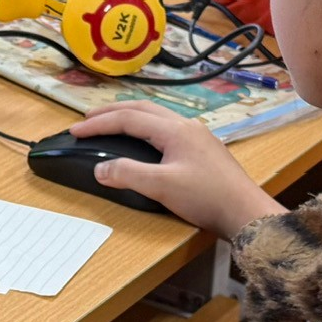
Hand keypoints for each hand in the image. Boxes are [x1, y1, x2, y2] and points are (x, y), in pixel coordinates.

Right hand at [72, 105, 282, 238]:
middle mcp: (186, 125)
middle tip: (87, 119)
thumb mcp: (162, 187)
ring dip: (130, 117)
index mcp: (175, 130)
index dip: (99, 124)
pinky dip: (146, 128)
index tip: (75, 131)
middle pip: (143, 108)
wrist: (246, 212)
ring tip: (111, 124)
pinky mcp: (204, 149)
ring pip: (157, 117)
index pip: (129, 118)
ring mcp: (198, 136)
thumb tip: (100, 168)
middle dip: (112, 112)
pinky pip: (167, 128)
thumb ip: (128, 174)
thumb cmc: (206, 198)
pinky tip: (145, 140)